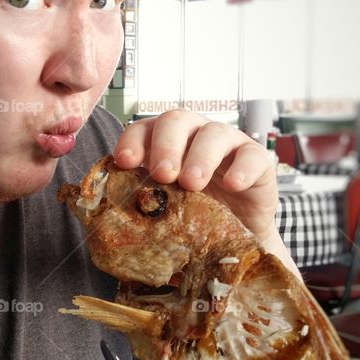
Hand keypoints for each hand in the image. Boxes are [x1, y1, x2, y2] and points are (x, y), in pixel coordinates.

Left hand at [113, 110, 277, 242]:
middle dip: (166, 145)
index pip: (143, 128)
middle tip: (162, 174)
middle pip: (177, 120)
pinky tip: (233, 185)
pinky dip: (242, 168)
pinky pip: (253, 155)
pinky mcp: (258, 161)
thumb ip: (139, 200)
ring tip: (192, 184)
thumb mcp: (162, 208)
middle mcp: (194, 135)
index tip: (124, 162)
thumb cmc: (190, 218)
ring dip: (200, 157)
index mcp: (163, 143)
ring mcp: (228, 145)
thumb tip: (102, 209)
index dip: (132, 141)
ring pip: (214, 133)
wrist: (233, 240)